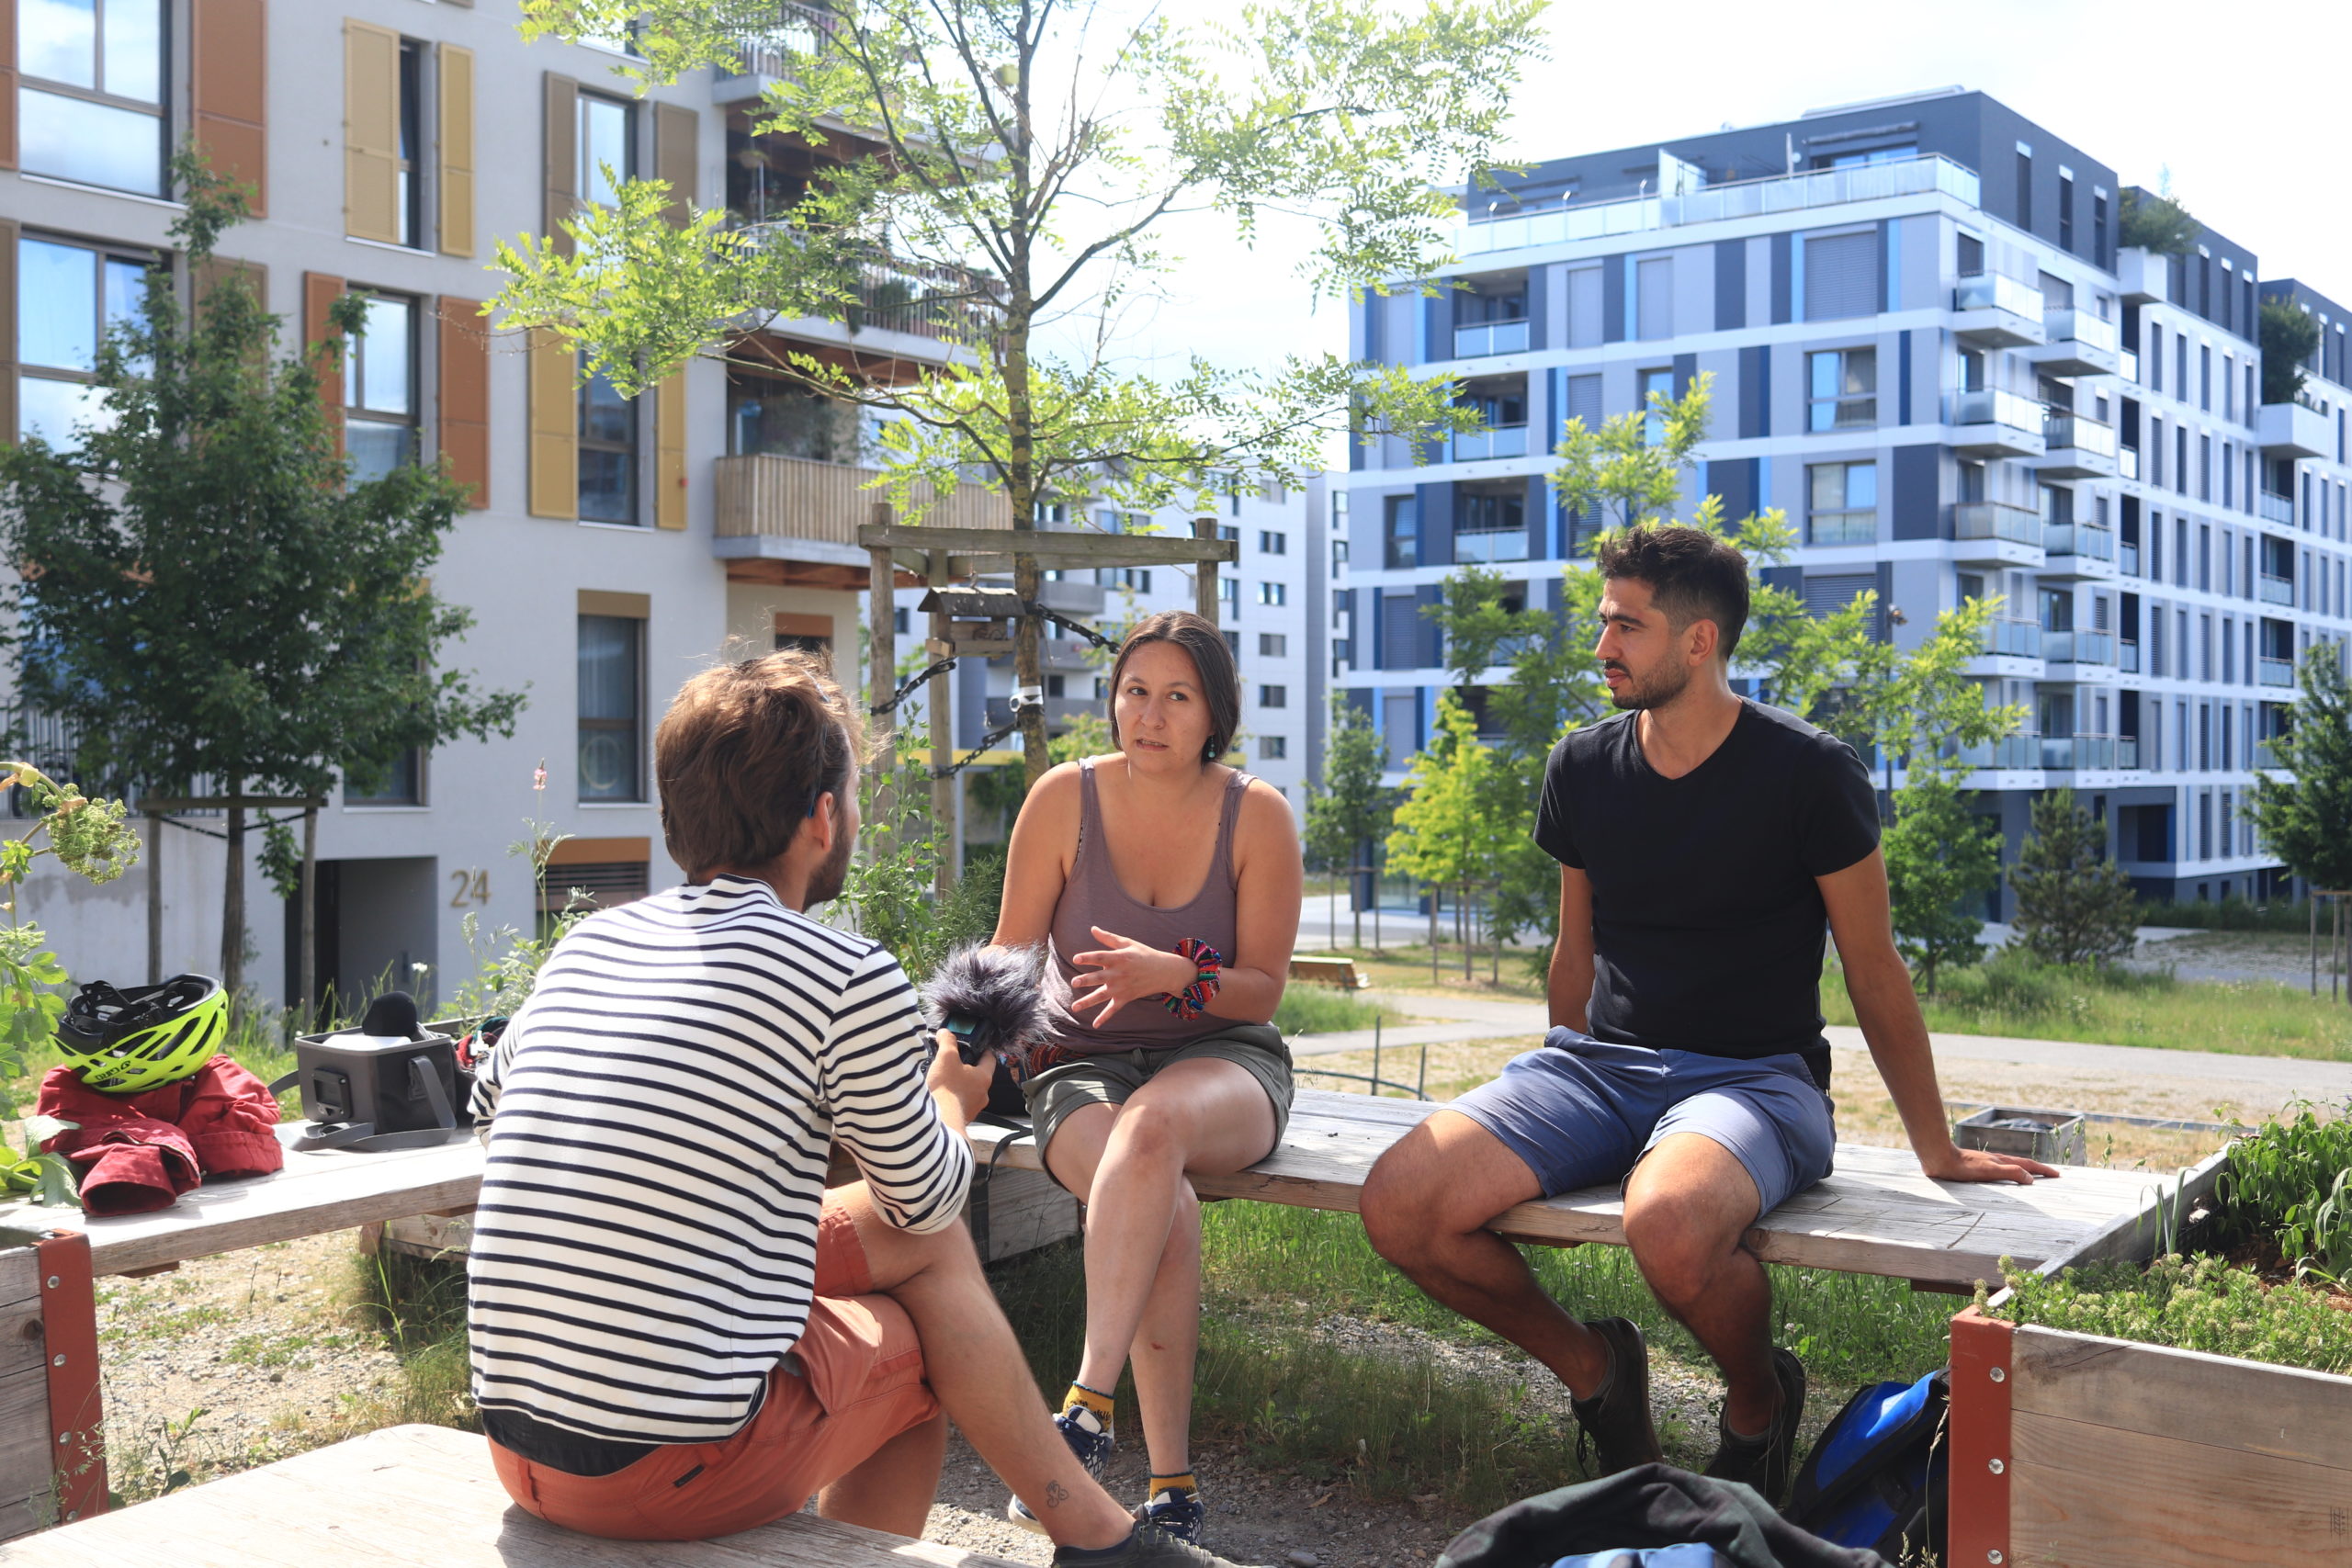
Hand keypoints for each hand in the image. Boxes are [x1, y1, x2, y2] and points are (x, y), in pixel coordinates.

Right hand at [924, 1027, 994, 1124]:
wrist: (939, 1120)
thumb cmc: (946, 1089)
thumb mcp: (946, 1057)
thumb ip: (947, 1042)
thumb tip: (945, 1033)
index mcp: (984, 1077)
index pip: (990, 1059)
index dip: (984, 1050)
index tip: (979, 1046)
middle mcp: (982, 1094)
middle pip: (978, 1076)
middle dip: (967, 1069)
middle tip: (954, 1062)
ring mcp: (973, 1107)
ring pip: (969, 1091)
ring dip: (959, 1085)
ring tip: (944, 1079)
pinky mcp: (962, 1117)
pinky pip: (960, 1104)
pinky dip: (952, 1098)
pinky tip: (941, 1095)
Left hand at [1067, 926, 1193, 1027]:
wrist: (1164, 971)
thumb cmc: (1144, 954)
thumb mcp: (1128, 943)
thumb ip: (1108, 938)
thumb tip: (1092, 929)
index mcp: (1119, 958)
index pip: (1100, 957)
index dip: (1088, 957)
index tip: (1076, 959)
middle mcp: (1119, 973)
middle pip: (1099, 977)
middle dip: (1086, 980)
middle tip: (1074, 982)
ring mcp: (1122, 987)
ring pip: (1102, 996)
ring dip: (1088, 1001)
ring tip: (1075, 1007)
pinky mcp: (1126, 997)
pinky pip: (1114, 1009)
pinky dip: (1105, 1017)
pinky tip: (1095, 1025)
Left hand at [1917, 1141, 2060, 1184]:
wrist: (1939, 1158)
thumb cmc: (1963, 1167)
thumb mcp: (1990, 1171)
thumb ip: (2010, 1173)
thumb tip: (2030, 1179)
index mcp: (2002, 1161)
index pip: (2028, 1166)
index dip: (2042, 1170)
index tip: (2057, 1175)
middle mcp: (1996, 1160)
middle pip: (2021, 1163)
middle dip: (2037, 1169)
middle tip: (2051, 1174)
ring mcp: (1987, 1161)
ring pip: (2010, 1164)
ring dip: (2024, 1169)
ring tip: (2031, 1174)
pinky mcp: (1976, 1165)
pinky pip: (1999, 1168)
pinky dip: (2009, 1171)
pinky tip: (2002, 1175)